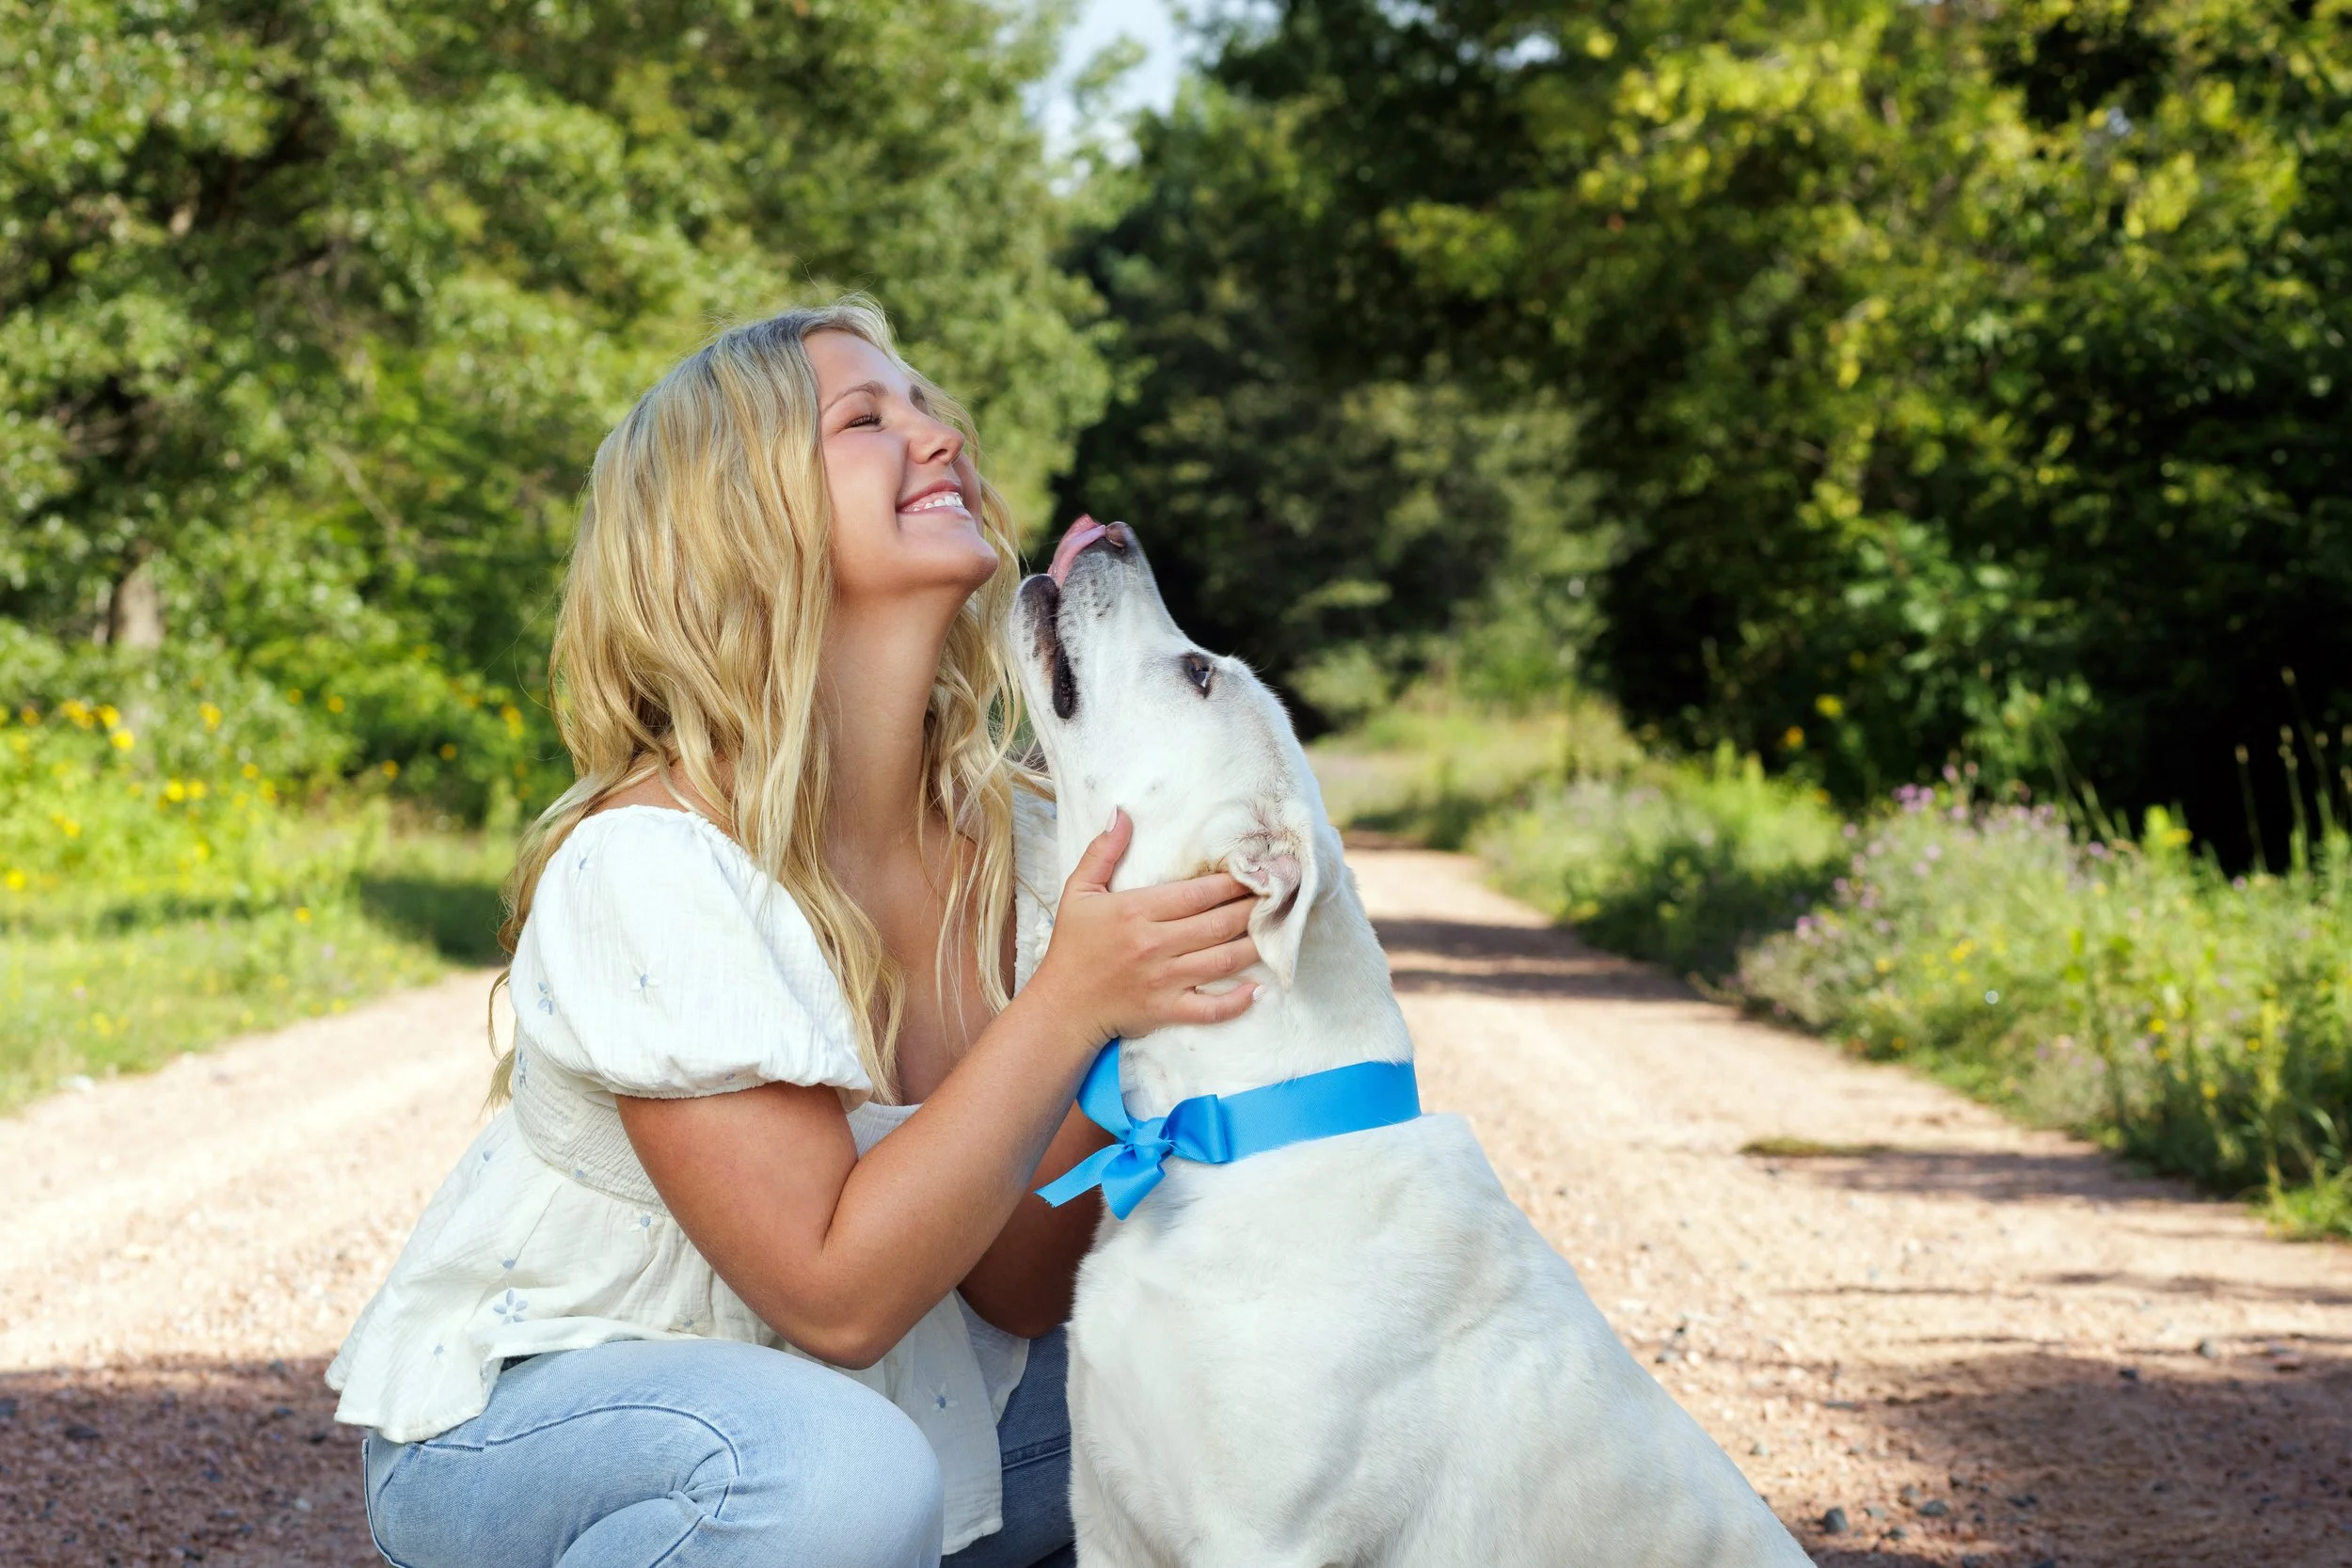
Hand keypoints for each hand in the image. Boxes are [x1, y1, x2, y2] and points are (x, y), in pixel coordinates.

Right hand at [1028, 808, 1262, 1047]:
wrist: (1062, 1005)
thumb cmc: (1073, 946)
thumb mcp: (1078, 892)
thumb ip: (1102, 852)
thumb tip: (1121, 813)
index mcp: (1135, 912)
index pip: (1196, 893)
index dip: (1231, 882)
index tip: (1256, 871)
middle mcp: (1154, 945)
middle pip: (1217, 923)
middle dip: (1253, 908)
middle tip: (1280, 895)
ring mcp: (1164, 981)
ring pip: (1221, 961)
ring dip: (1255, 946)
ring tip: (1279, 931)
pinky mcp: (1167, 1010)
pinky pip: (1210, 1009)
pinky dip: (1237, 1002)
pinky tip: (1258, 989)